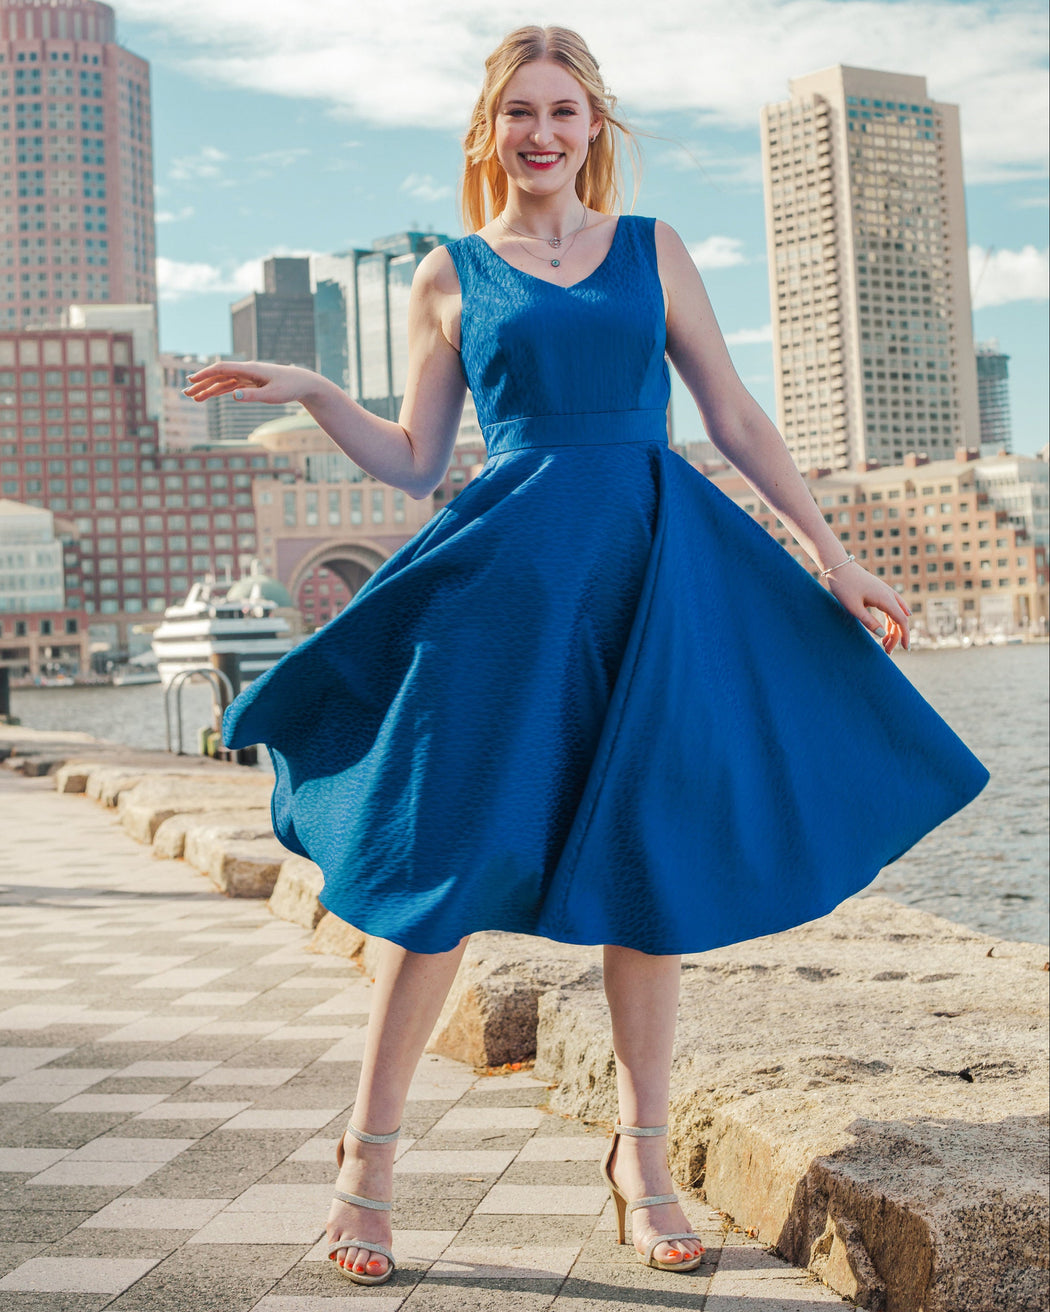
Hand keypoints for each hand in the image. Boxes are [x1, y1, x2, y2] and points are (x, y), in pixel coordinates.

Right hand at [181, 360, 316, 405]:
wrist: (304, 384)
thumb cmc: (290, 388)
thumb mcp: (272, 395)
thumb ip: (252, 396)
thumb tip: (232, 395)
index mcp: (250, 369)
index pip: (222, 369)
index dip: (205, 374)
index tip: (191, 379)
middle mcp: (246, 371)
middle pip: (219, 376)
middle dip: (202, 384)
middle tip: (186, 393)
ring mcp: (247, 377)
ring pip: (223, 382)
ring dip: (208, 389)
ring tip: (193, 398)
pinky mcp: (251, 384)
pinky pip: (231, 387)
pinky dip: (219, 391)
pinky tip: (208, 396)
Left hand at [822, 561, 909, 653]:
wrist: (839, 567)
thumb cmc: (844, 587)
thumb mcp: (854, 608)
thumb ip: (868, 621)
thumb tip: (882, 634)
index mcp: (885, 598)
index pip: (901, 620)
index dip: (905, 635)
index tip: (906, 649)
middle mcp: (889, 594)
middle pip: (899, 619)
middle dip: (896, 636)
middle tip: (887, 651)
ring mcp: (885, 591)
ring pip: (896, 613)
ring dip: (893, 629)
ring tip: (885, 644)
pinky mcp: (880, 591)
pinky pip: (891, 607)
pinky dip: (891, 620)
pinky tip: (890, 628)